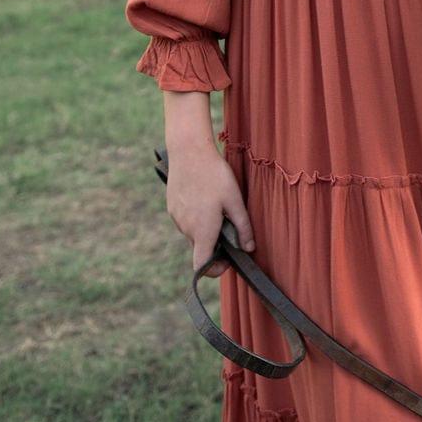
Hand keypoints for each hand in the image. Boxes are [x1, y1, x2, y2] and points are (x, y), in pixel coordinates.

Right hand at [165, 144, 254, 275]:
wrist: (189, 151)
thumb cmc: (215, 175)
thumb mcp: (235, 200)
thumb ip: (243, 228)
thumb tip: (249, 248)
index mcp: (203, 231)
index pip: (201, 266)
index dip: (215, 270)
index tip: (228, 260)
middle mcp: (186, 228)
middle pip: (200, 249)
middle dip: (215, 244)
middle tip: (229, 225)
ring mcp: (176, 218)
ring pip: (193, 234)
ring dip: (205, 230)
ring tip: (217, 207)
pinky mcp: (172, 207)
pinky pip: (185, 221)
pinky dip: (196, 218)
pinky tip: (205, 198)